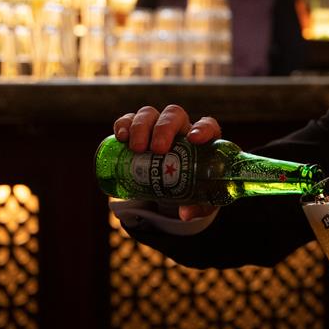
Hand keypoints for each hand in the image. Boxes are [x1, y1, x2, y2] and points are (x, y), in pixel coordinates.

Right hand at [112, 104, 222, 220]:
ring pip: (150, 114)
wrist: (170, 186)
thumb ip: (198, 207)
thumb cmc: (191, 187)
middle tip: (157, 149)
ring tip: (136, 148)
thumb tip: (185, 214)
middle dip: (164, 128)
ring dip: (141, 126)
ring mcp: (157, 127)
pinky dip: (123, 124)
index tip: (194, 139)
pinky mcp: (137, 131)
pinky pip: (129, 120)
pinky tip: (120, 137)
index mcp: (202, 141)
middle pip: (174, 115)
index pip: (207, 126)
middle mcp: (180, 128)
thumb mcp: (199, 199)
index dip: (202, 129)